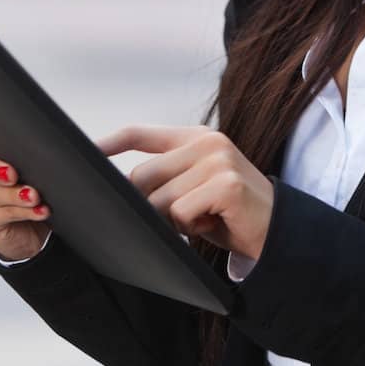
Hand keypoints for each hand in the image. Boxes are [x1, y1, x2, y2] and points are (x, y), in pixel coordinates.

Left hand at [96, 124, 273, 261]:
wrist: (278, 231)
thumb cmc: (229, 213)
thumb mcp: (194, 188)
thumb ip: (164, 180)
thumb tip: (121, 190)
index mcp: (195, 138)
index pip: (142, 134)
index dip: (110, 142)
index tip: (86, 151)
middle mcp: (206, 142)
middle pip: (141, 176)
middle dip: (146, 206)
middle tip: (175, 220)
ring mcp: (217, 160)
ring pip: (159, 199)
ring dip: (173, 222)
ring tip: (202, 220)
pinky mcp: (225, 183)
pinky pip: (181, 213)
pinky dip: (190, 229)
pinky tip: (213, 224)